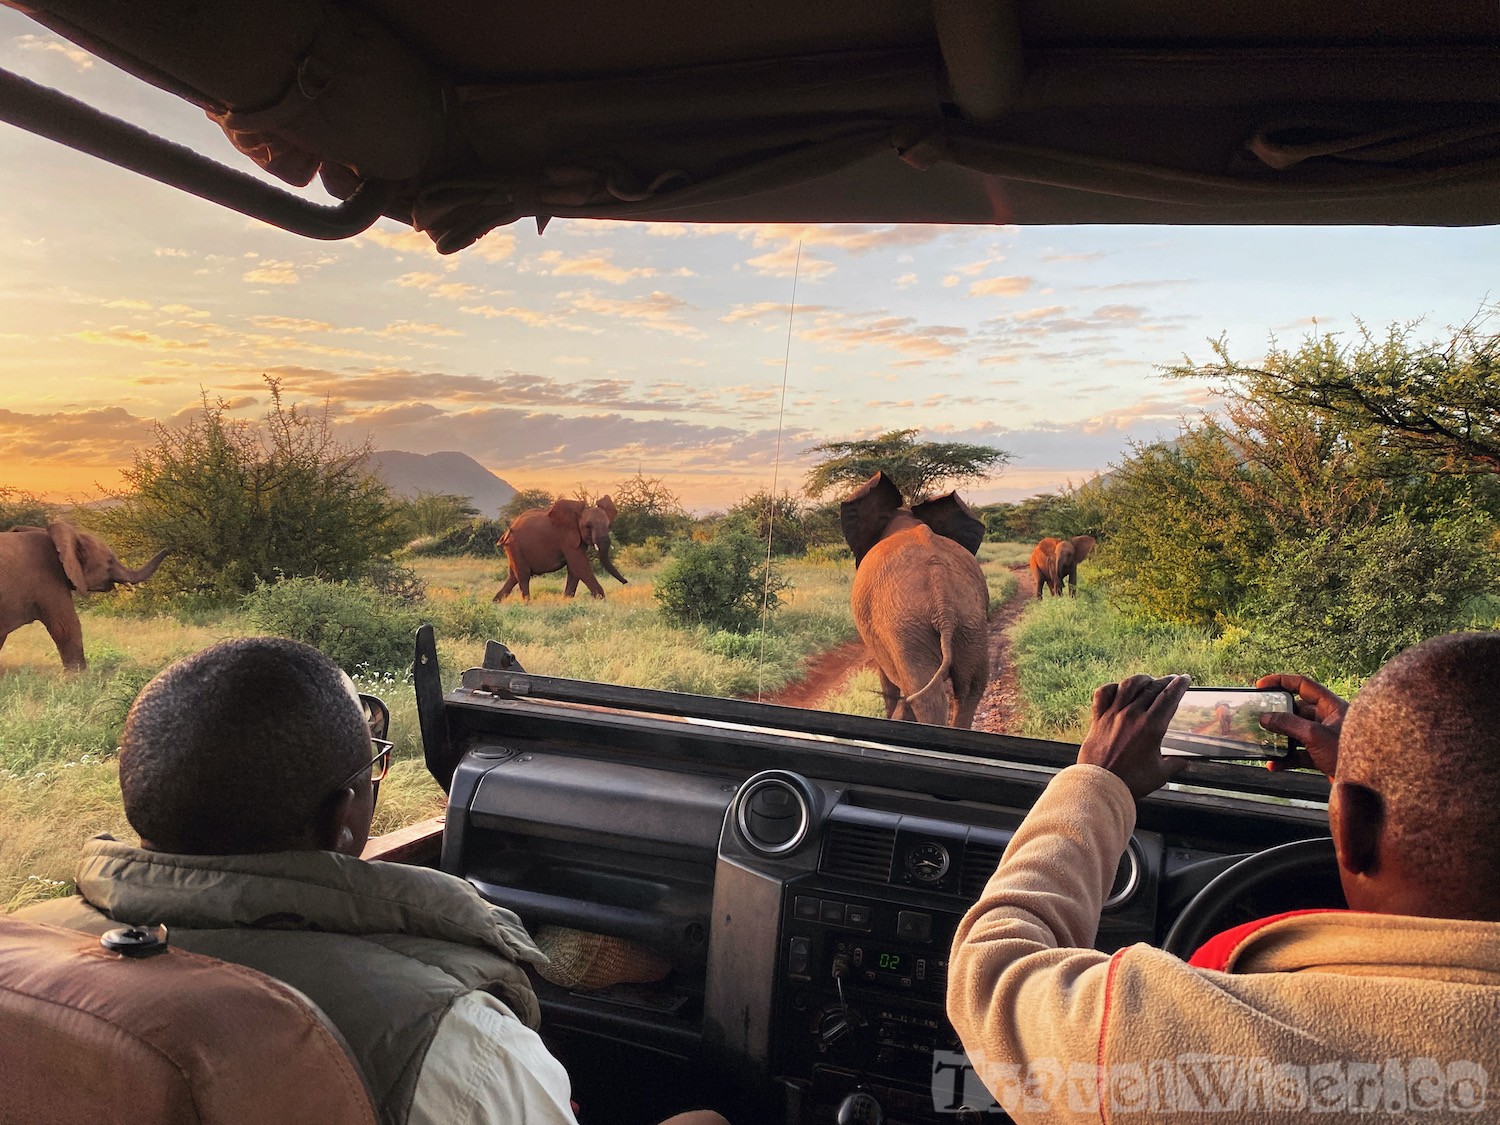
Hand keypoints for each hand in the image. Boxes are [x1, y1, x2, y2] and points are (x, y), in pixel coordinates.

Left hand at [1077, 674, 1191, 799]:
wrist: (1101, 785)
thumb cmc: (1131, 781)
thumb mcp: (1160, 774)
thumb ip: (1174, 765)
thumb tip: (1186, 763)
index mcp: (1152, 726)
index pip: (1169, 698)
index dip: (1179, 685)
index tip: (1185, 679)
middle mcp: (1133, 715)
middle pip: (1152, 689)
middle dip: (1164, 681)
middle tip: (1171, 679)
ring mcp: (1113, 714)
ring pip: (1128, 686)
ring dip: (1141, 680)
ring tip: (1148, 680)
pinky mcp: (1098, 718)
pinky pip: (1103, 694)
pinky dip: (1112, 687)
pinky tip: (1118, 689)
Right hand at [1255, 674, 1345, 776]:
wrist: (1366, 787)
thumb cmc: (1348, 753)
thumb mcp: (1314, 735)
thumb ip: (1287, 724)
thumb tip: (1264, 717)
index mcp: (1331, 706)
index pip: (1303, 685)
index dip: (1281, 682)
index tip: (1261, 686)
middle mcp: (1328, 720)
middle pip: (1296, 711)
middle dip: (1276, 716)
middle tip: (1258, 718)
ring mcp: (1324, 739)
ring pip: (1295, 734)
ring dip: (1278, 740)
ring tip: (1263, 743)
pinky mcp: (1321, 756)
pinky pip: (1298, 754)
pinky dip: (1285, 759)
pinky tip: (1273, 765)